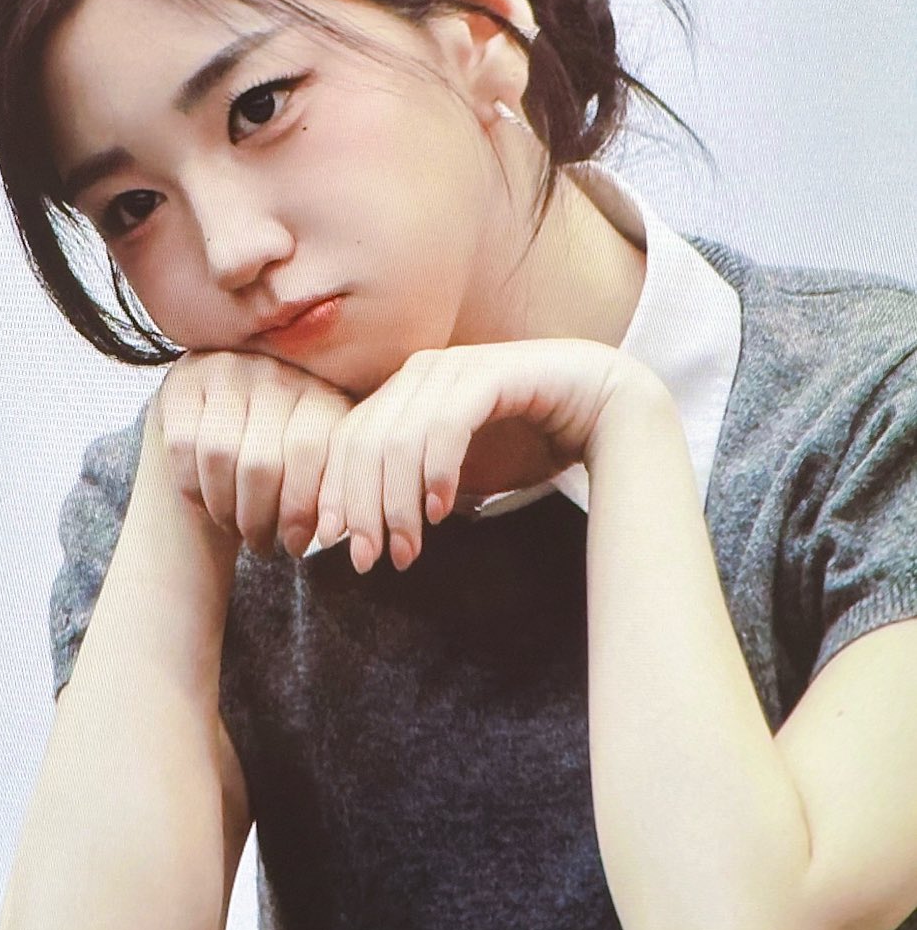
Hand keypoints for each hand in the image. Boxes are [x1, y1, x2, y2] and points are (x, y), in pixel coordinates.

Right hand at [154, 349, 353, 557]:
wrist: (227, 423)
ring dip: (224, 508)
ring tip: (235, 527)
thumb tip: (331, 532)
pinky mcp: (183, 382)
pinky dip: (193, 487)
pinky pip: (182, 446)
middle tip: (261, 543)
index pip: (308, 451)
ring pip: (218, 456)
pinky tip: (206, 503)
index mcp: (321, 391)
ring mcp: (226, 369)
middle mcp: (275, 370)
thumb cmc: (284, 460)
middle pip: (260, 462)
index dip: (299, 509)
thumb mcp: (320, 469)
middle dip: (258, 519)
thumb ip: (330, 491)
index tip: (295, 545)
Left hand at [314, 340, 665, 572]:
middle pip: (362, 444)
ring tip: (406, 552)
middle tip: (366, 560)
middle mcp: (420, 374)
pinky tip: (440, 513)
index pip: (346, 442)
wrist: (603, 407)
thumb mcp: (457, 473)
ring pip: (399, 440)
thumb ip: (414, 491)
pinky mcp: (489, 374)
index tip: (326, 545)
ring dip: (397, 504)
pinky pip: (447, 426)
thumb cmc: (529, 442)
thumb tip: (365, 536)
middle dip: (359, 509)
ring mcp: (454, 369)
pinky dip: (437, 473)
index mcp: (403, 392)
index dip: (331, 493)